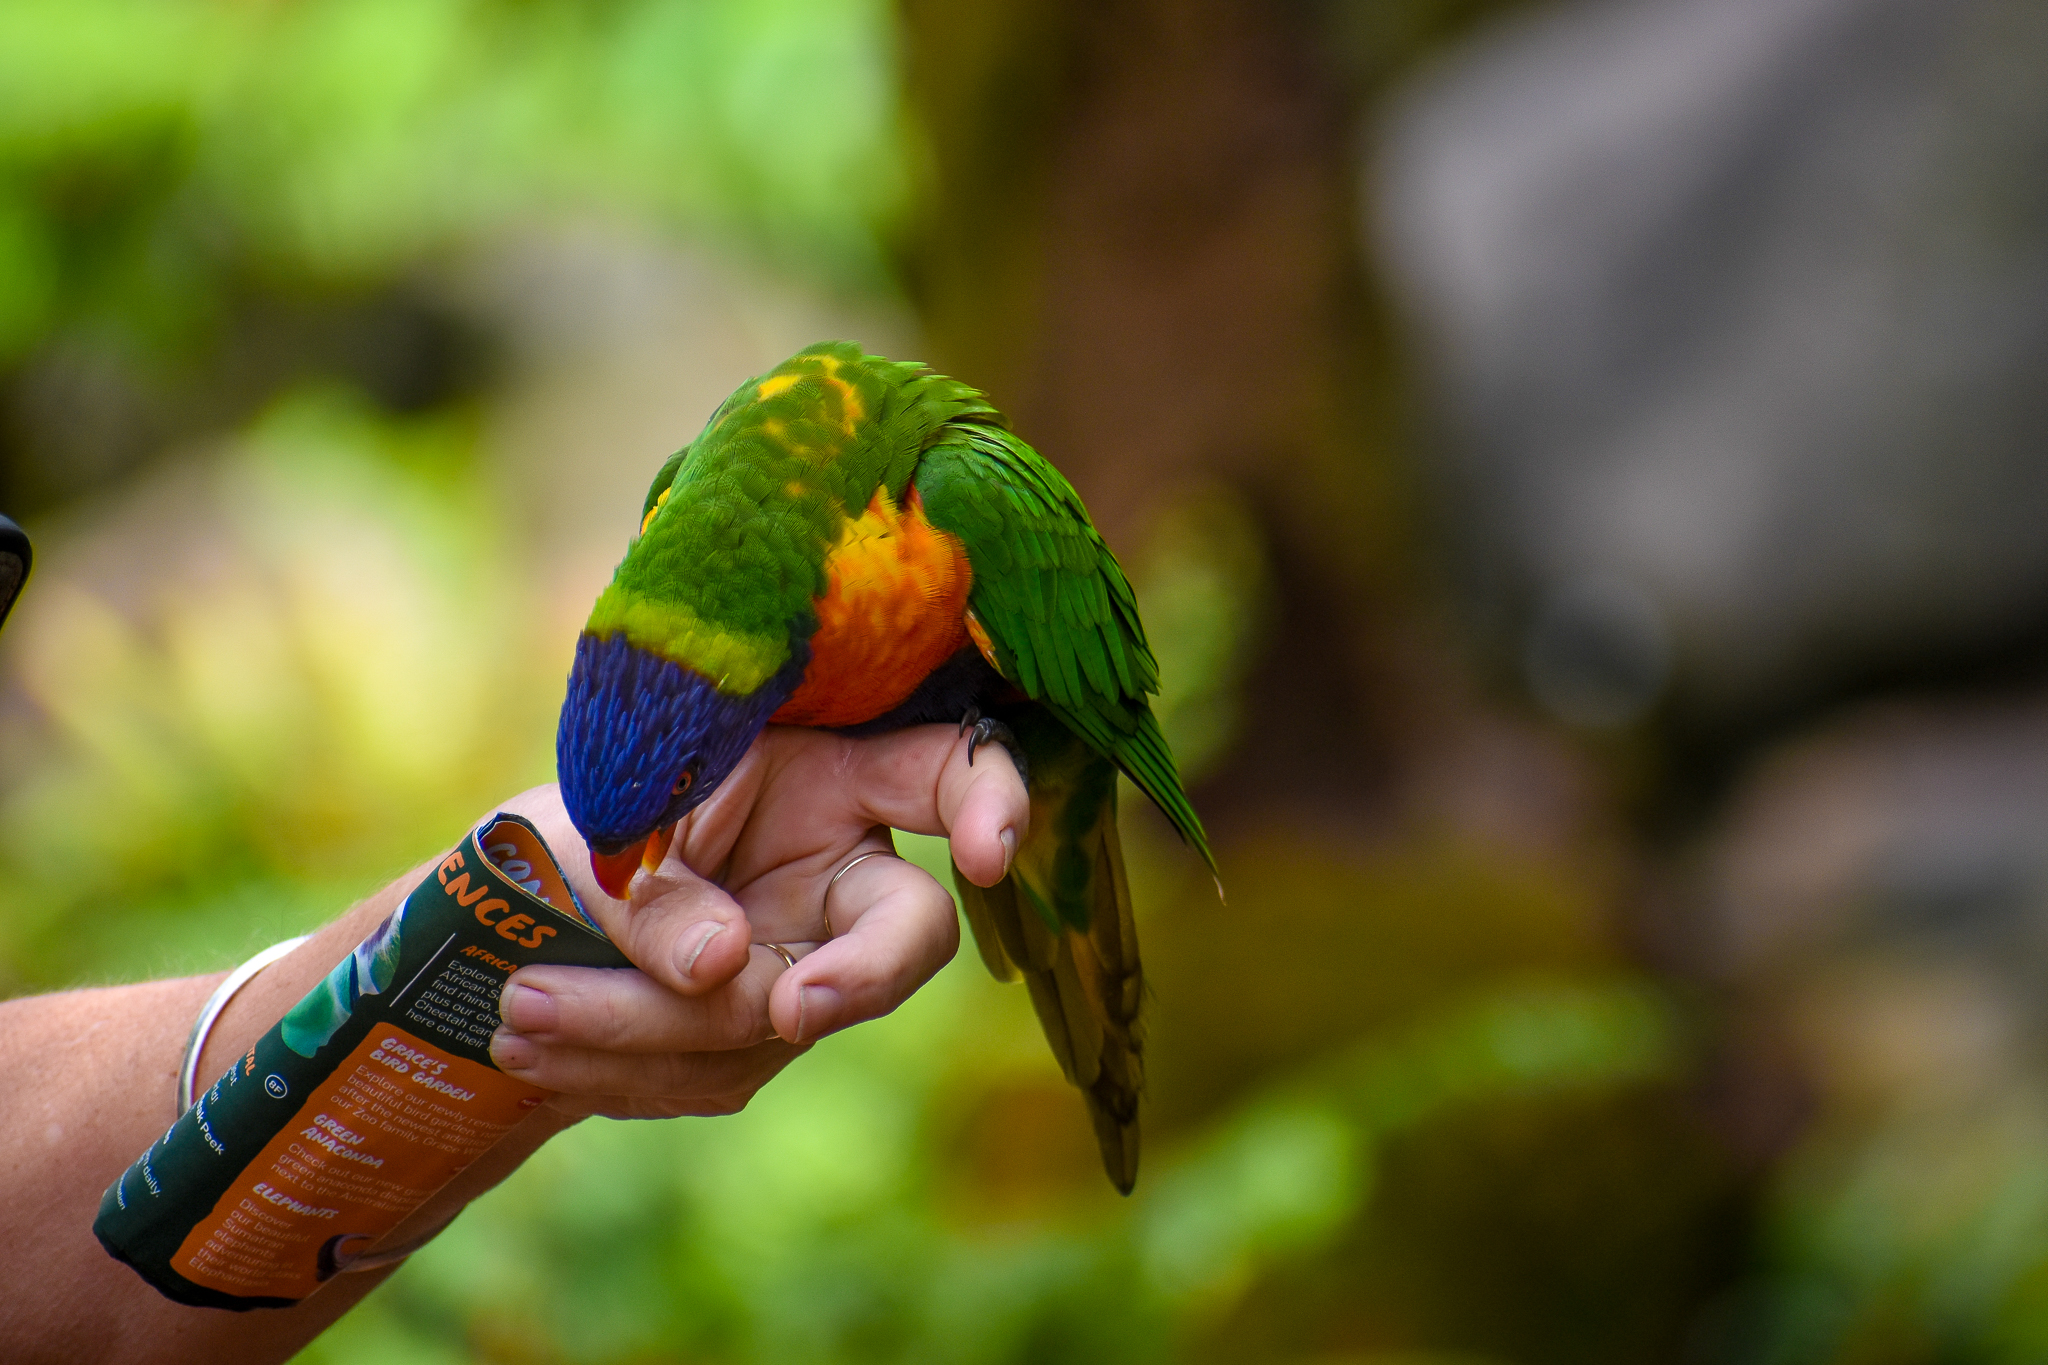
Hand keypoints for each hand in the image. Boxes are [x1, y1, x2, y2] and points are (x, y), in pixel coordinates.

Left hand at [485, 723, 1027, 1119]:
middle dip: (855, 981)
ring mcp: (811, 964)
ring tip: (523, 1017)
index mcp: (830, 778)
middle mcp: (842, 877)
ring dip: (648, 1032)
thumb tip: (723, 967)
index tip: (986, 854)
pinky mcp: (759, 1043)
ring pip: (777, 1023)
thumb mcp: (608, 821)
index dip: (990, 804)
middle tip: (786, 1010)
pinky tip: (537, 1053)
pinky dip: (620, 1070)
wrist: (510, 905)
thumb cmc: (581, 818)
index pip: (943, 776)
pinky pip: (714, 1075)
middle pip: (907, 937)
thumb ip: (666, 890)